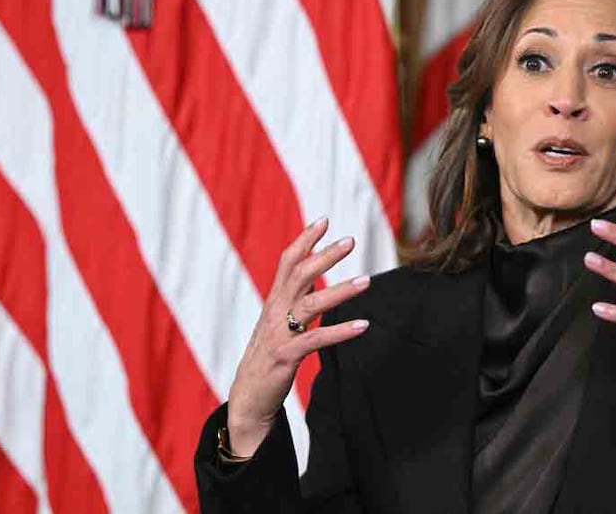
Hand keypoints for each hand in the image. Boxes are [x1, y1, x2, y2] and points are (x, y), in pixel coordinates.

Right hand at [226, 218, 371, 455]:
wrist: (249, 396)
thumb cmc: (268, 357)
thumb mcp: (278, 323)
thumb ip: (293, 299)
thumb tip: (314, 278)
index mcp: (274, 301)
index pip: (288, 262)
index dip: (305, 239)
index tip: (324, 220)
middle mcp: (274, 312)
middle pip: (299, 275)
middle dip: (325, 255)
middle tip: (350, 240)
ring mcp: (279, 333)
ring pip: (310, 304)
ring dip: (340, 291)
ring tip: (366, 281)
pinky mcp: (286, 355)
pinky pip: (316, 339)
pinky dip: (341, 332)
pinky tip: (363, 325)